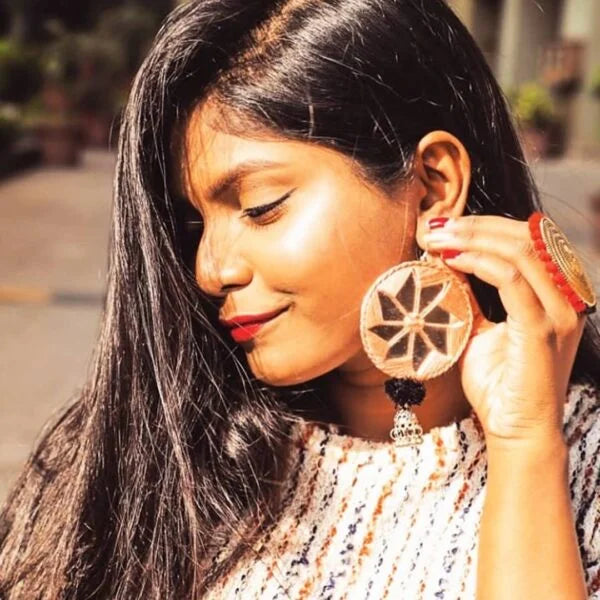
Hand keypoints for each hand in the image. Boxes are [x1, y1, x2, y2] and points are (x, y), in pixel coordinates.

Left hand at [423, 215, 586, 447]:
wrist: (515, 431)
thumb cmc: (497, 383)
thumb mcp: (480, 329)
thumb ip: (472, 294)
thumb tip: (450, 259)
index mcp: (556, 294)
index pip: (529, 239)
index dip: (485, 224)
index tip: (443, 225)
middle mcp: (566, 298)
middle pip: (526, 236)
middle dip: (475, 225)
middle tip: (434, 226)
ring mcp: (559, 313)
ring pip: (521, 251)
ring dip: (473, 238)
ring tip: (436, 238)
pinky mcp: (543, 330)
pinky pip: (511, 281)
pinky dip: (479, 263)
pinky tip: (451, 261)